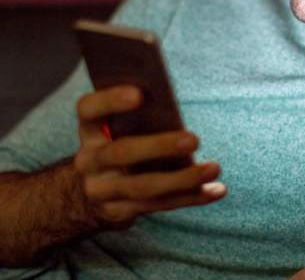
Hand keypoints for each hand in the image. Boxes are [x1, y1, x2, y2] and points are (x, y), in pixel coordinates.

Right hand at [74, 85, 226, 230]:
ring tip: (213, 168)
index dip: (110, 100)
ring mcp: (101, 190)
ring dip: (182, 179)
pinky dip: (190, 197)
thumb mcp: (113, 128)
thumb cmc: (115, 145)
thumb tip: (171, 104)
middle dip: (159, 146)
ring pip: (143, 186)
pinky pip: (158, 205)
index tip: (140, 93)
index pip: (88, 109)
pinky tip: (216, 190)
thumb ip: (134, 117)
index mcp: (88, 130)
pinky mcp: (118, 212)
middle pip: (121, 153)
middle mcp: (89, 160)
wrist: (88, 194)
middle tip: (194, 139)